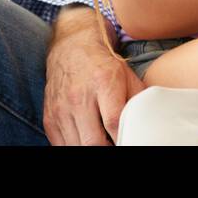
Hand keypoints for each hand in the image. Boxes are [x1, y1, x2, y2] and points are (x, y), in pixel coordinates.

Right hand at [43, 7, 143, 144]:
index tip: (130, 141)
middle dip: (107, 148)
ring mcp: (61, 109)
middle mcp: (79, 97)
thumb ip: (138, 99)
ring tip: (103, 142)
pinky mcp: (49, 117)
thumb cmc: (103, 65)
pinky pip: (61, 144)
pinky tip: (86, 140)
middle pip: (92, 141)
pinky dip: (74, 146)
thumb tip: (148, 122)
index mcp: (103, 83)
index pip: (113, 122)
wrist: (70, 49)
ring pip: (76, 146)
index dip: (123, 138)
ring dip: (91, 148)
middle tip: (115, 144)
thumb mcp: (127, 75)